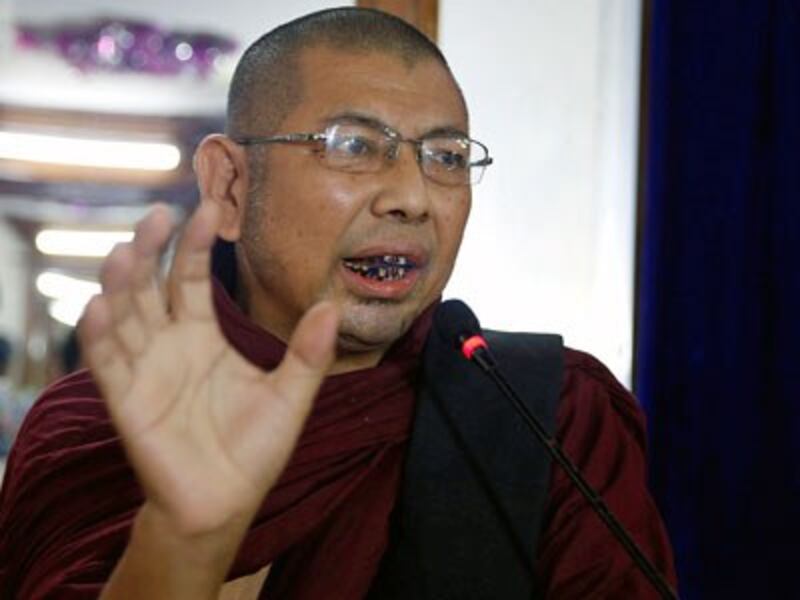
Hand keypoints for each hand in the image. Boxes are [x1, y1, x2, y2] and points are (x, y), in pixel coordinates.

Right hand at [79, 201, 338, 536]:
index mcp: (204, 335)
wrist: (227, 502)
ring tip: (123, 253)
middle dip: (152, 250)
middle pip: (152, 285)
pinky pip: (108, 364)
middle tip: (158, 215)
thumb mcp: (290, 396)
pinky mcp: (127, 402)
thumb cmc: (255, 449)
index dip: (197, 244)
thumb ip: (308, 354)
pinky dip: (98, 336)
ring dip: (121, 284)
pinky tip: (98, 307)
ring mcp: (145, 369)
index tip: (208, 206)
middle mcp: (169, 344)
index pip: (194, 278)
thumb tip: (333, 305)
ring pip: (125, 315)